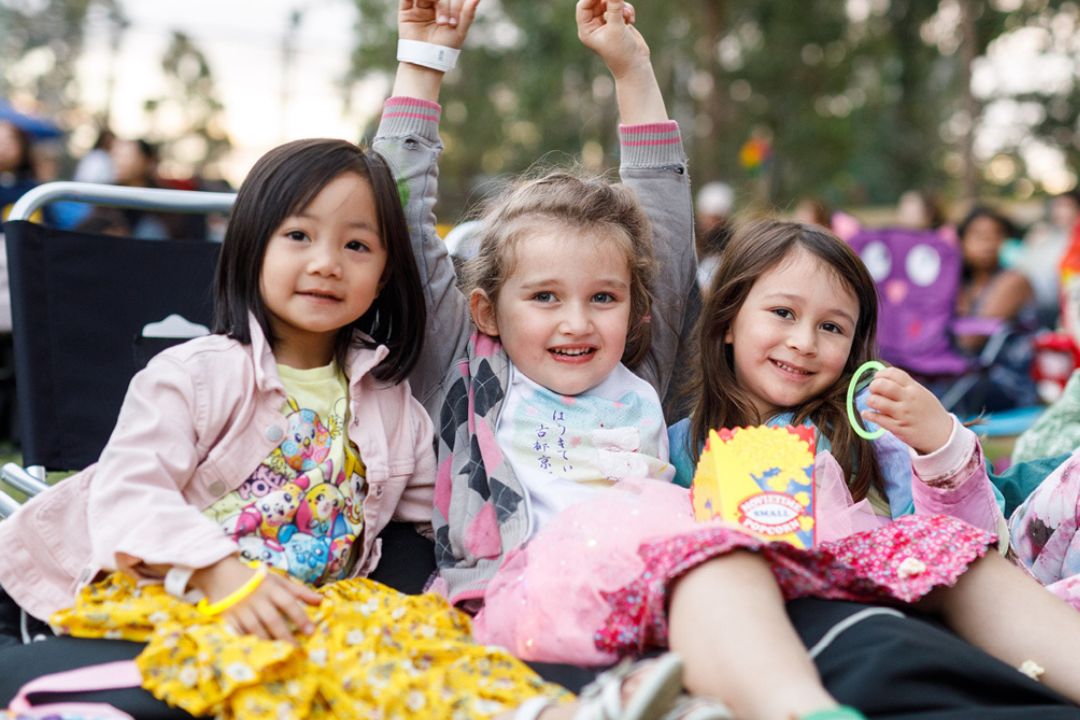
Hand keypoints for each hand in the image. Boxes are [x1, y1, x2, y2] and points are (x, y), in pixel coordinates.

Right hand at [191, 556, 321, 642]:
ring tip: (280, 654)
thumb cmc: (255, 579)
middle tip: (297, 650)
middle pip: (272, 619)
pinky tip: (257, 652)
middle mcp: (255, 598)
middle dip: (286, 636)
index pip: (288, 602)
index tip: (311, 632)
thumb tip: (322, 601)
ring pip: (255, 629)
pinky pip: (237, 633)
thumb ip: (299, 591)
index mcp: (270, 587)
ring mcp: (240, 609)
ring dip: (268, 642)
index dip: (300, 617)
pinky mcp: (226, 618)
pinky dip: (247, 642)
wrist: (221, 574)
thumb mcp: (277, 580)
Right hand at [399, 0, 479, 48]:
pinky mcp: (406, 12)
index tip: (453, 22)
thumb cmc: (445, 48)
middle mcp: (434, 7)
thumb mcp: (460, 30)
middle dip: (443, 7)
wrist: (426, 61)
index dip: (454, 5)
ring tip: (433, 13)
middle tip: (443, 23)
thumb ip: (468, 13)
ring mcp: (420, 8)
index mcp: (448, 10)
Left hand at [576, 0, 648, 78]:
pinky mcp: (618, 22)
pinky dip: (627, 10)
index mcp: (587, 30)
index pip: (584, 6)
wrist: (636, 65)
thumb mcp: (617, 28)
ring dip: (620, 5)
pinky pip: (620, 7)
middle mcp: (594, 26)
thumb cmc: (622, 52)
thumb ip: (615, 7)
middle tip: (619, 0)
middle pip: (597, 2)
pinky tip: (631, 21)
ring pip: (610, 3)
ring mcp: (606, 24)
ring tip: (627, 15)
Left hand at [861, 367, 953, 454]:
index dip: (881, 374)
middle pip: (882, 385)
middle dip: (873, 386)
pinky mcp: (898, 427)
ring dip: (870, 401)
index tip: (877, 378)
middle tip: (874, 391)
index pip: (893, 373)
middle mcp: (908, 399)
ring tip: (873, 403)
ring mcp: (903, 414)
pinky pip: (877, 418)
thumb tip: (884, 377)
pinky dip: (868, 415)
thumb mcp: (922, 394)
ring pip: (876, 401)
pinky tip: (867, 413)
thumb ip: (906, 386)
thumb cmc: (929, 412)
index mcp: (915, 389)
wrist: (942, 435)